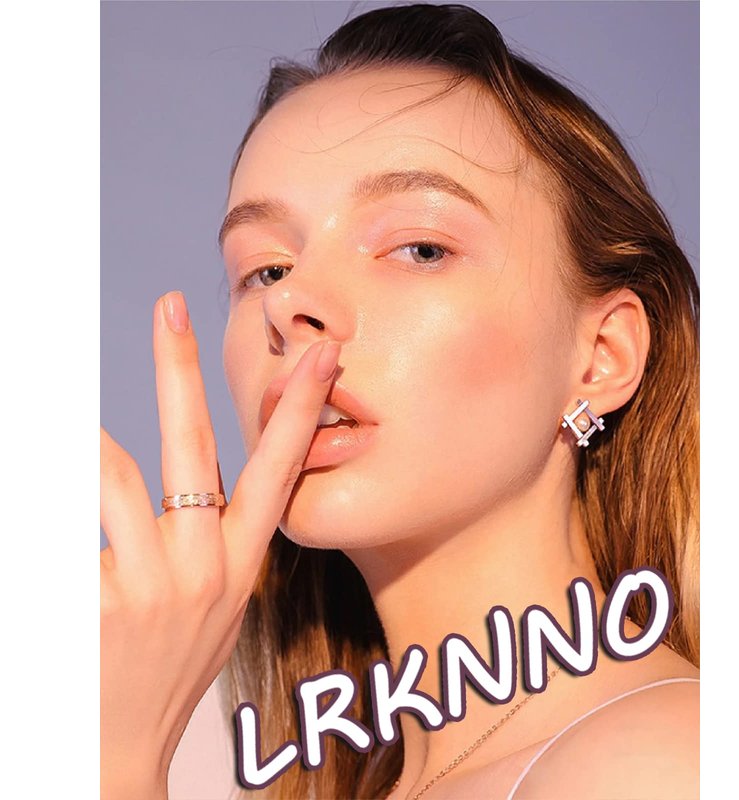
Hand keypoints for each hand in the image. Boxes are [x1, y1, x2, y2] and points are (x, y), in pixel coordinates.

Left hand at [100, 291, 339, 799]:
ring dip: (79, 439)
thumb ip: (212, 535)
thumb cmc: (171, 660)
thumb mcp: (217, 598)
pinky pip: (69, 527)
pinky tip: (61, 535)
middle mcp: (205, 565)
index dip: (302, 408)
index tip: (320, 354)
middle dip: (180, 367)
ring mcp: (152, 583)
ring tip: (55, 422)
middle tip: (169, 307)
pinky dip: (53, 505)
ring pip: (110, 471)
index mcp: (241, 562)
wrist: (120, 748)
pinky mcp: (97, 600)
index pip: (280, 468)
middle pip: (192, 445)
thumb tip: (190, 473)